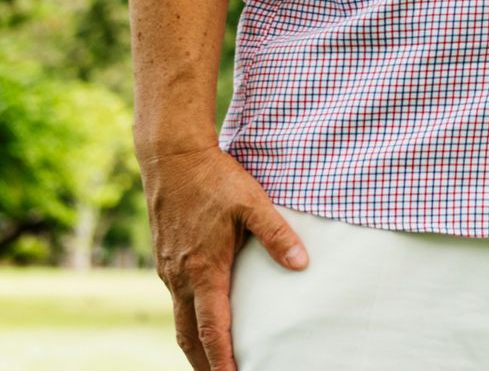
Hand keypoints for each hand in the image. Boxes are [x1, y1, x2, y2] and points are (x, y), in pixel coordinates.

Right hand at [142, 144, 306, 370]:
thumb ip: (277, 234)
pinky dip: (190, 322)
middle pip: (189, 337)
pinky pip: (177, 302)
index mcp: (203, 270)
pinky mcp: (166, 261)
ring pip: (180, 321)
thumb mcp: (253, 203)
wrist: (173, 159)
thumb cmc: (216, 180)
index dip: (222, 359)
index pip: (212, 328)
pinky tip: (205, 319)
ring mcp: (169, 271)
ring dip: (196, 345)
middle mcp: (181, 278)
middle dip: (205, 364)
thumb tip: (301, 264)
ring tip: (214, 364)